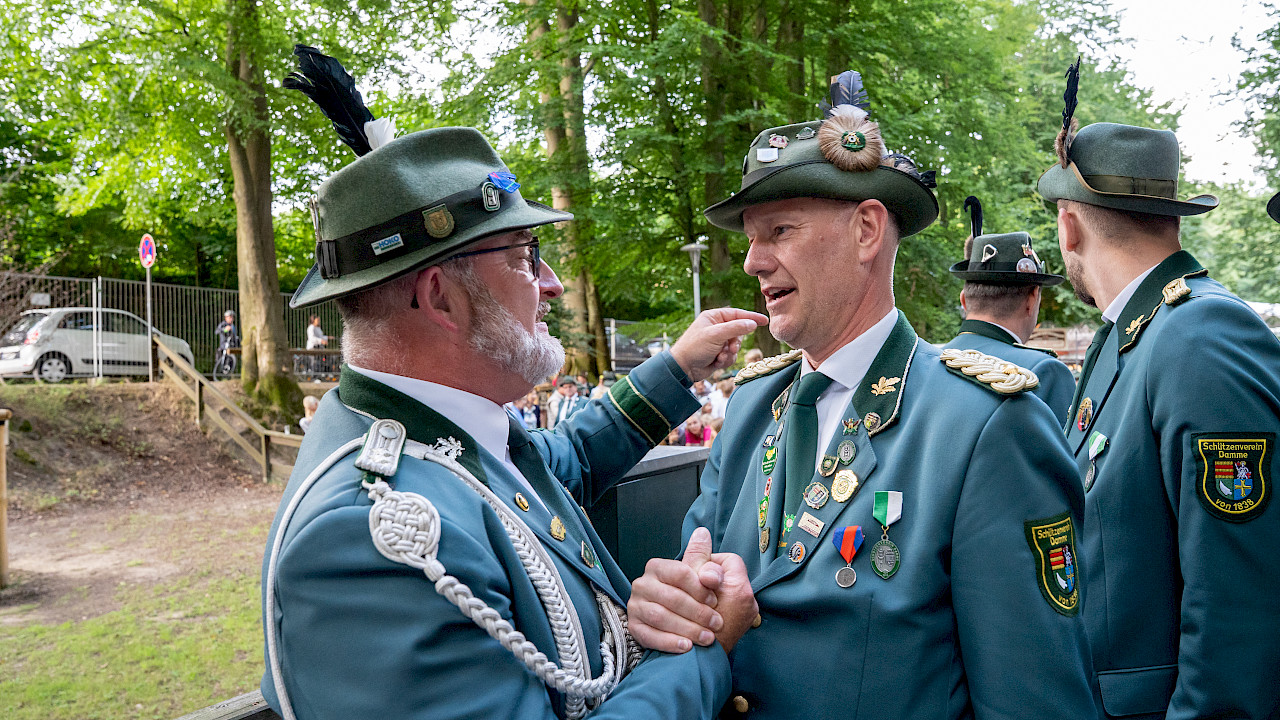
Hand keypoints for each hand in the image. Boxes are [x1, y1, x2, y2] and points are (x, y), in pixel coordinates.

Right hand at [628, 527, 757, 654]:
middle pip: (671, 597)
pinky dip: (670, 642)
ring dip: (687, 629)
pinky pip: (649, 636)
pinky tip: (687, 647)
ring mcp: (635, 606)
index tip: (716, 600)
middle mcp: (642, 584)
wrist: (683, 637)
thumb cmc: (696, 603)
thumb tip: (703, 533)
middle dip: (698, 612)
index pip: (680, 573)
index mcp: (657, 567)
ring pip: (660, 617)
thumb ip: (704, 561)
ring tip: (707, 638)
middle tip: (717, 623)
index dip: (700, 588)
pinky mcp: (634, 628)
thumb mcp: (703, 580)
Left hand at [669, 309, 767, 382]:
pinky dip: (726, 360)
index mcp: (714, 317)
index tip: (764, 321)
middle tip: (730, 348)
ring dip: (730, 353)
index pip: (737, 314)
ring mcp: (717, 341)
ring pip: (736, 346)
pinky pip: (731, 356)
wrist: (683, 368)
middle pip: (739, 332)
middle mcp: (716, 328)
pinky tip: (716, 362)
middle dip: (735, 342)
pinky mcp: (718, 354)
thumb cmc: (694, 347)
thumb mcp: (716, 334)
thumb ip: (736, 328)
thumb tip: (752, 323)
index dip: (751, 317)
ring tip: (720, 356)